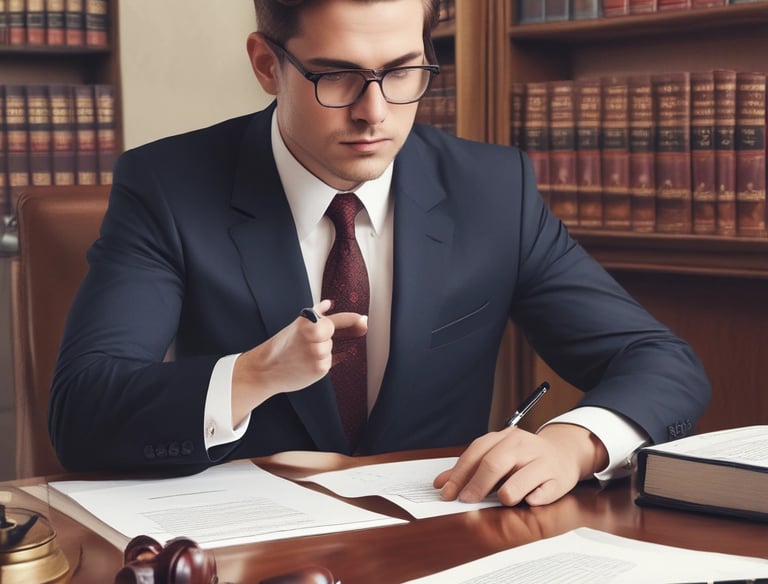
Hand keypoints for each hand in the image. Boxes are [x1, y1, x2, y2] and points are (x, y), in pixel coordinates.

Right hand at [231, 299, 367, 424]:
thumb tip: (329, 304)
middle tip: (305, 343)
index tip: (363, 320)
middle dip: (323, 338)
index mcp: (309, 322)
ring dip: (320, 352)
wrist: (265, 369)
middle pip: (333, 335)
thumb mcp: (296, 325)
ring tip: (301, 355)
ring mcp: (318, 353)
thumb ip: (316, 313)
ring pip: (330, 350)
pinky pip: (328, 363)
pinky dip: (319, 363)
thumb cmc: (281, 347)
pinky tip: (304, 364)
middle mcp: (314, 336)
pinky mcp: (320, 369)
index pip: (337, 319)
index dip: (353, 320)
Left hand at [433, 423, 607, 506]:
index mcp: (505, 438)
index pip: (477, 453)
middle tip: (466, 500)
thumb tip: (441, 483)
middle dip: (477, 484)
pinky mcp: (558, 478)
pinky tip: (528, 502)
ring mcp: (542, 461)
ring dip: (507, 493)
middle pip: (494, 463)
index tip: (446, 491)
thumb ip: (470, 468)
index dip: (459, 474)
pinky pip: (544, 492)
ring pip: (521, 477)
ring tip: (502, 501)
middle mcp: (523, 445)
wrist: (564, 453)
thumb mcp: (497, 456)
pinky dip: (534, 499)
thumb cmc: (525, 458)